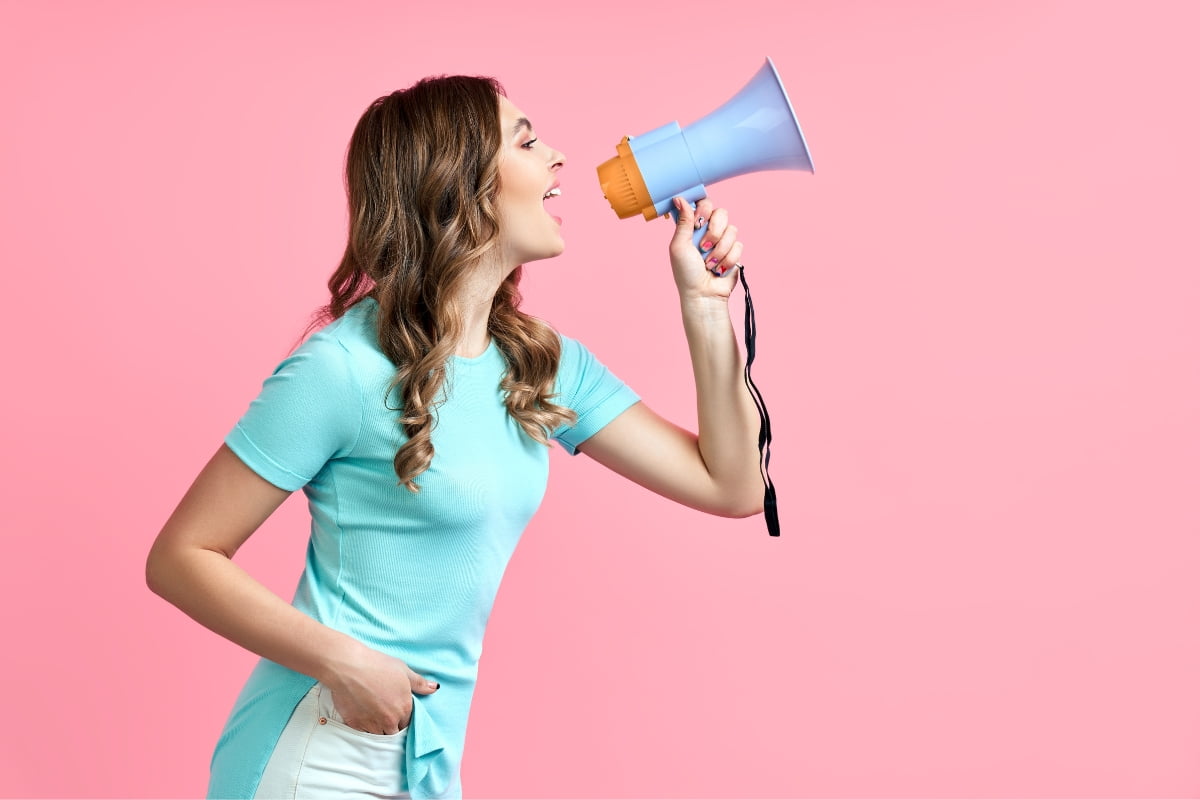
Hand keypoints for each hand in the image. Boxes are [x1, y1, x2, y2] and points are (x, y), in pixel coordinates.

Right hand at [323, 646, 440, 734]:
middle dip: (392, 726)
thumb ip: (420, 683)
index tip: (398, 712)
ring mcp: (371, 724)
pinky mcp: (354, 724)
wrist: (349, 667)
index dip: (403, 718)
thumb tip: (435, 688)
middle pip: (394, 732)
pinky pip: (363, 733)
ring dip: (379, 729)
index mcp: (404, 708)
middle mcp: (389, 720)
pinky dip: (364, 728)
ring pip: (379, 735)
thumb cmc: (377, 665)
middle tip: (386, 715)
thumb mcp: (403, 671)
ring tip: (374, 717)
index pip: (408, 723)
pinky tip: (362, 717)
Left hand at [667, 196, 742, 301]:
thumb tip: (679, 198)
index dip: (703, 210)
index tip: (698, 223)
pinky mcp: (734, 252)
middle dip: (714, 231)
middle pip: (721, 212)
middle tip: (703, 246)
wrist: (703, 294)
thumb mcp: (679, 246)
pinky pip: (738, 245)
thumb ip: (683, 222)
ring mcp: (723, 241)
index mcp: (693, 227)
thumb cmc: (686, 273)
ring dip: (719, 250)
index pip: (704, 203)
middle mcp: (709, 231)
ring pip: (732, 230)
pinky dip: (727, 259)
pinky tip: (718, 269)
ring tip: (709, 264)